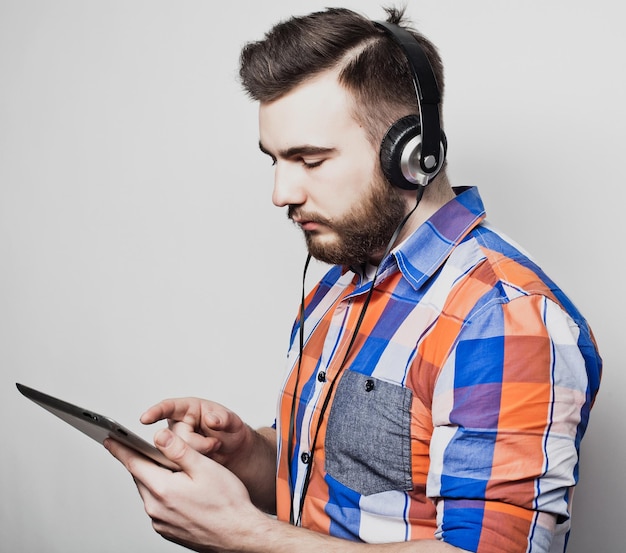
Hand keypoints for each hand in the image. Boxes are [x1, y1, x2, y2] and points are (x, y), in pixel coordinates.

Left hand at [104, 429, 266, 551]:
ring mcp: (161, 523)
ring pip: (150, 491)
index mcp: (163, 490)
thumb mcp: (204, 467)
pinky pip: (158, 506)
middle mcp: (156, 509)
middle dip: (142, 461)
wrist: (240, 535)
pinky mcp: (168, 530)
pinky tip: (180, 488)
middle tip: (143, 447)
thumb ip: (178, 450)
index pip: (134, 463)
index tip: (110, 439)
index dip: (121, 449)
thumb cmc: (228, 503)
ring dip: (154, 477)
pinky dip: (162, 493)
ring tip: (170, 467)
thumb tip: (159, 436)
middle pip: (141, 477)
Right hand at [140, 398, 252, 467]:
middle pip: (173, 437)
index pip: (168, 407)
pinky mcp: (175, 460)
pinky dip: (192, 466)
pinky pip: (177, 466)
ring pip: (174, 454)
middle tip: (215, 443)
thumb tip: (211, 419)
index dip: (156, 412)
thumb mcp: (233, 423)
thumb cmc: (232, 432)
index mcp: (189, 409)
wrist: (235, 453)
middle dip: (196, 443)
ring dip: (196, 455)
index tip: (145, 419)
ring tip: (213, 448)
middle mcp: (177, 425)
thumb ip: (224, 419)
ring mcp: (175, 443)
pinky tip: (204, 460)